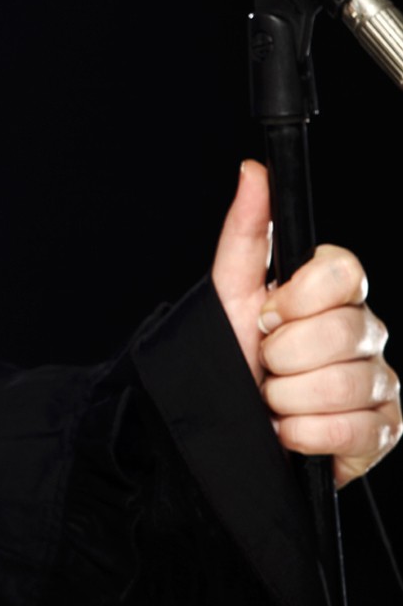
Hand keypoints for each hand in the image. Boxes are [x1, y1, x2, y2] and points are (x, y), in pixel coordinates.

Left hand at [211, 160, 399, 487]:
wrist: (221, 427)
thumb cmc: (228, 358)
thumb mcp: (227, 295)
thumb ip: (244, 234)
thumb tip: (255, 170)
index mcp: (335, 296)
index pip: (345, 270)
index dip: (298, 297)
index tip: (267, 315)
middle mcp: (367, 335)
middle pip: (343, 329)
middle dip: (283, 354)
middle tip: (264, 364)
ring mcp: (381, 383)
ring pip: (346, 383)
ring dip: (287, 398)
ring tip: (271, 400)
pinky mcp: (384, 432)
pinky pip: (353, 430)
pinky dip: (306, 435)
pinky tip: (289, 430)